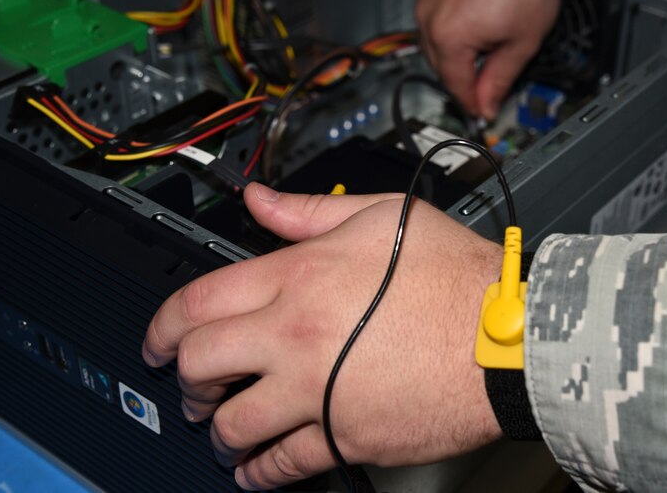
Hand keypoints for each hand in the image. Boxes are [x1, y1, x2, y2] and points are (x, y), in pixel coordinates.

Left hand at [142, 183, 503, 489]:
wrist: (508, 334)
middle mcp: (295, 336)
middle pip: (199, 365)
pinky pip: (284, 464)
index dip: (162, 324)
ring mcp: (316, 392)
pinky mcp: (344, 435)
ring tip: (220, 427)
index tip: (157, 338)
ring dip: (216, 428)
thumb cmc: (454, 275)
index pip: (198, 302)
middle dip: (183, 377)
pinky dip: (259, 472)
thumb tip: (257, 200)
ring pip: (232, 424)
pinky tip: (255, 470)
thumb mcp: (380, 216)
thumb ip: (307, 210)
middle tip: (190, 383)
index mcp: (297, 277)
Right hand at [416, 0, 560, 118]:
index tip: (484, 111)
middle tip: (490, 83)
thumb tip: (487, 104)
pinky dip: (453, 33)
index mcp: (449, 36)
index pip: (456, 85)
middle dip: (465, 79)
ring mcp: (427, 0)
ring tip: (487, 47)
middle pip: (442, 68)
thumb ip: (501, 79)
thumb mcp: (522, 42)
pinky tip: (476, 27)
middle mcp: (429, 18)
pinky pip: (435, 23)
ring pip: (436, 47)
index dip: (474, 103)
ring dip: (457, 56)